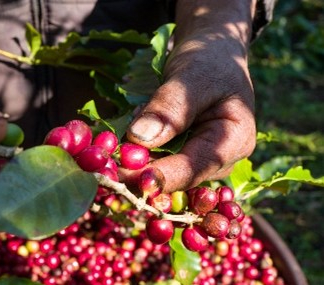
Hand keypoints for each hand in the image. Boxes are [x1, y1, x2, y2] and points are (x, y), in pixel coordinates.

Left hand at [123, 0, 256, 192]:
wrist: (211, 56)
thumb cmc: (209, 60)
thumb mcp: (192, 76)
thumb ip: (169, 106)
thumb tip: (139, 138)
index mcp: (234, 142)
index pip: (191, 169)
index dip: (156, 176)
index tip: (122, 174)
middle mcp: (218, 161)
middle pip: (173, 178)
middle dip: (136, 171)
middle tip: (101, 162)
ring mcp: (198, 163)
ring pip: (158, 172)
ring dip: (131, 162)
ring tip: (110, 144)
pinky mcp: (179, 160)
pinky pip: (152, 164)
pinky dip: (133, 154)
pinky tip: (120, 139)